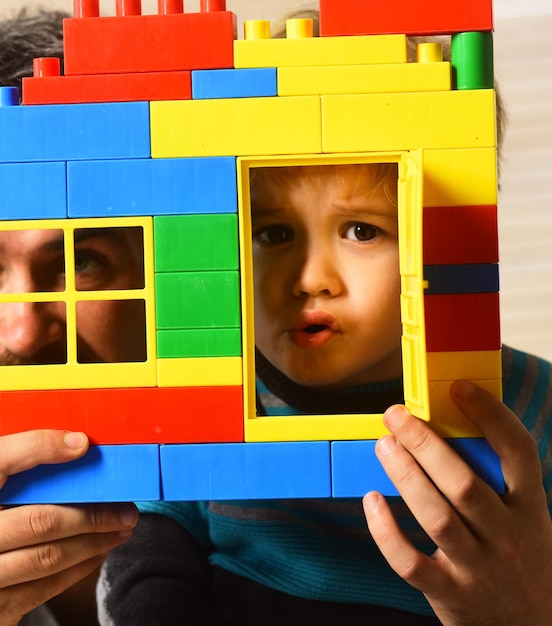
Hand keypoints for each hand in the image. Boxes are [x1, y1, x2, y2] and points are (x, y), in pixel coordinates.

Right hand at [0, 430, 137, 625]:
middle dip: (91, 515)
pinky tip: (97, 553)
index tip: (81, 444)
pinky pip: (40, 588)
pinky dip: (76, 569)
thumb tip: (76, 444)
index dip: (41, 447)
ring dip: (93, 543)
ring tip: (121, 528)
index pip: (2, 460)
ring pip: (47, 557)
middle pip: (40, 520)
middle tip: (125, 508)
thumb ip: (20, 462)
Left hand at [363, 381, 551, 624]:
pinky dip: (386, 532)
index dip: (490, 415)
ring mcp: (478, 567)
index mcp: (529, 508)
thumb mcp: (527, 518)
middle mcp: (507, 536)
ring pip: (436, 516)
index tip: (459, 388)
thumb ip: (498, 480)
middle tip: (395, 416)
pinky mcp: (450, 593)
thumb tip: (455, 424)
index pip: (517, 452)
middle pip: (463, 482)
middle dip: (425, 443)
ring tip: (383, 445)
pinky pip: (411, 562)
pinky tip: (371, 502)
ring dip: (404, 475)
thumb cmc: (521, 560)